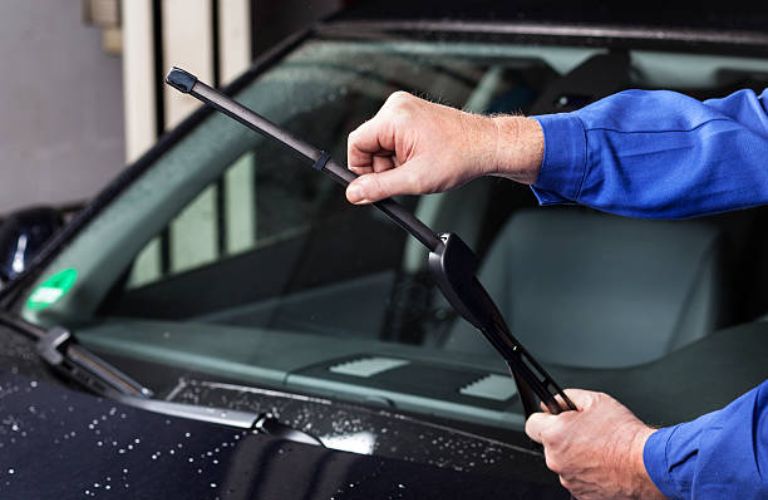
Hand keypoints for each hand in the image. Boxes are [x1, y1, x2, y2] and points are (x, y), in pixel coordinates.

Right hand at [345, 91, 543, 203]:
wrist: (486, 146)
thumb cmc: (460, 156)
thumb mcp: (415, 180)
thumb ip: (379, 187)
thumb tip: (354, 193)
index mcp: (394, 117)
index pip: (356, 144)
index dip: (361, 170)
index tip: (372, 185)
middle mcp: (396, 107)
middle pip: (368, 145)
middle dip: (382, 167)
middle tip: (404, 178)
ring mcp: (405, 109)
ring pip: (381, 144)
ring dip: (394, 162)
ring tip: (418, 168)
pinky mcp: (412, 114)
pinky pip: (393, 139)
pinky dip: (402, 155)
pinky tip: (420, 160)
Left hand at [525, 389, 664, 498]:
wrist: (648, 465)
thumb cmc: (624, 435)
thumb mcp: (595, 400)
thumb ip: (567, 398)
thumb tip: (556, 401)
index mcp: (554, 435)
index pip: (532, 424)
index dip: (544, 418)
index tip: (554, 417)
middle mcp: (556, 460)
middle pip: (549, 445)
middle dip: (563, 438)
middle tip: (586, 432)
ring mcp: (568, 480)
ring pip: (565, 464)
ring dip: (576, 457)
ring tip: (600, 450)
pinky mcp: (582, 495)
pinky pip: (578, 480)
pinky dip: (588, 473)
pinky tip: (604, 465)